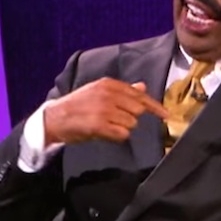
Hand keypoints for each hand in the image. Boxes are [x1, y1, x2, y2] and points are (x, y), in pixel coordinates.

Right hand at [43, 79, 168, 144]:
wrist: (54, 118)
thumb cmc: (78, 106)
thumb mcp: (99, 92)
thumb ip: (122, 90)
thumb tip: (142, 86)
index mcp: (109, 84)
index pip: (139, 95)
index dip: (154, 106)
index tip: (166, 115)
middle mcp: (108, 94)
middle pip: (138, 110)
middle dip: (131, 118)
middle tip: (115, 120)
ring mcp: (104, 109)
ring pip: (131, 123)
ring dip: (122, 128)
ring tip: (106, 125)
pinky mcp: (99, 124)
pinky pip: (122, 134)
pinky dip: (116, 136)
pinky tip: (104, 133)